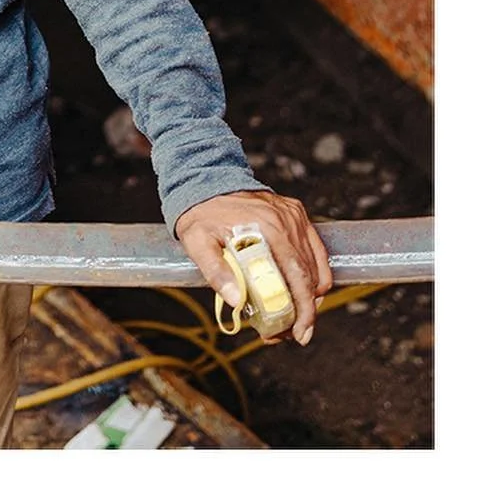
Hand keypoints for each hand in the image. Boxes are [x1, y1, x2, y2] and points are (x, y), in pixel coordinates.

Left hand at [175, 191, 332, 346]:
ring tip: (296, 316)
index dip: (302, 309)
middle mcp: (286, 221)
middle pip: (309, 275)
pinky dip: (315, 273)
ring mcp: (293, 216)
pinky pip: (315, 250)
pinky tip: (305, 291)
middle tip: (297, 333)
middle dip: (307, 310)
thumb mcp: (197, 242)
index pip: (296, 276)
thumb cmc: (201, 213)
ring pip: (316, 266)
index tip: (299, 332)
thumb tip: (235, 301)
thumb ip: (215, 271)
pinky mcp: (295, 213)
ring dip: (310, 295)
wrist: (205, 181)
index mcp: (266, 228)